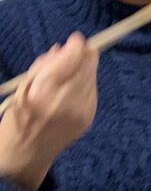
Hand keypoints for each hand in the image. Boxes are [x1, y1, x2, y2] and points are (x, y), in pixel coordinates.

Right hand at [0, 34, 97, 190]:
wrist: (25, 153)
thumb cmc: (18, 117)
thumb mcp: (23, 88)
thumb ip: (43, 67)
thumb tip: (61, 49)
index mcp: (43, 91)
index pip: (70, 60)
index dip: (76, 46)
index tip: (77, 38)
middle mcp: (66, 101)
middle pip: (86, 68)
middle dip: (85, 55)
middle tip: (81, 48)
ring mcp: (80, 111)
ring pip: (92, 79)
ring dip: (87, 69)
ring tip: (75, 66)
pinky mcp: (88, 119)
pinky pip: (93, 93)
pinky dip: (87, 84)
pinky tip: (77, 85)